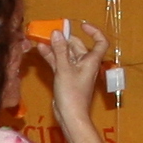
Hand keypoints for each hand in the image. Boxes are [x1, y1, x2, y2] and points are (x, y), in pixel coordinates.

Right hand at [32, 21, 115, 142]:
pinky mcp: (66, 78)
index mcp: (91, 61)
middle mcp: (85, 64)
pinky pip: (60, 63)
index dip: (94, 32)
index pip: (100, 42)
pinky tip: (41, 50)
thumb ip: (59, 50)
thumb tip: (56, 32)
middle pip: (78, 46)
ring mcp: (75, 71)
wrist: (70, 116)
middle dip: (65, 39)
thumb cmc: (72, 94)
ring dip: (56, 47)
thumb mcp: (64, 69)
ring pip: (66, 54)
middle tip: (51, 32)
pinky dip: (52, 57)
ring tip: (42, 39)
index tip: (82, 26)